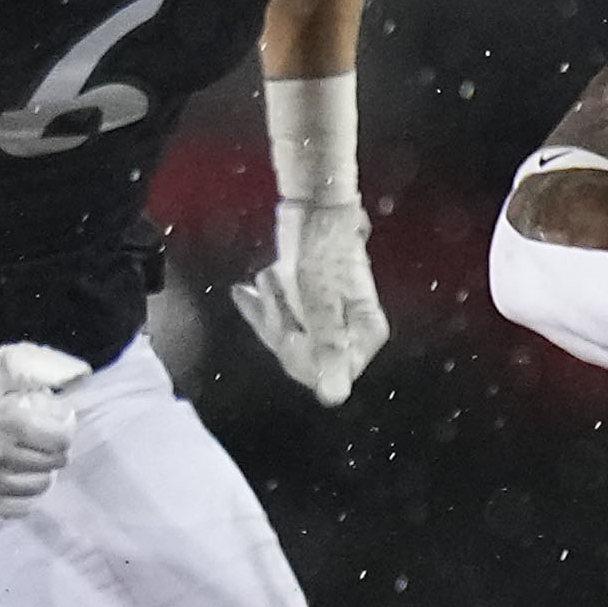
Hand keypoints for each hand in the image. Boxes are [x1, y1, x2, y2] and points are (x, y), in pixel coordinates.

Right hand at [0, 342, 92, 516]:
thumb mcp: (10, 364)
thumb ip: (47, 366)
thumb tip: (81, 374)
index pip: (60, 438)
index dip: (63, 427)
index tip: (53, 418)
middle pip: (53, 462)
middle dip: (53, 449)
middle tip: (38, 437)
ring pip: (40, 487)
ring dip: (41, 471)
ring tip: (26, 454)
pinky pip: (20, 507)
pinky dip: (25, 493)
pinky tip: (14, 474)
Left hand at [232, 200, 389, 406]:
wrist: (312, 208)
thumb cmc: (323, 253)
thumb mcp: (322, 303)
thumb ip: (327, 349)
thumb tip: (334, 398)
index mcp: (364, 336)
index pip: (329, 373)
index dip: (302, 353)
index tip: (290, 327)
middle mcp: (349, 334)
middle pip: (304, 357)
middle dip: (281, 325)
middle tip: (278, 287)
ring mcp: (326, 320)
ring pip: (286, 338)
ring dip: (270, 307)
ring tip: (272, 275)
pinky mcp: (305, 306)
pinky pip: (277, 320)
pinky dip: (259, 306)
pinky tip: (243, 293)